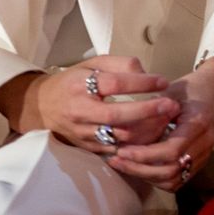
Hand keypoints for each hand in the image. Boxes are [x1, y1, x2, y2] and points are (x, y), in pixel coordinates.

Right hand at [0, 55, 179, 155]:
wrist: (41, 108)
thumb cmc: (72, 82)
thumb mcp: (91, 64)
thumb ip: (119, 64)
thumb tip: (145, 72)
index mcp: (80, 85)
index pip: (114, 84)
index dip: (141, 83)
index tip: (162, 81)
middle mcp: (81, 112)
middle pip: (118, 115)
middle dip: (148, 111)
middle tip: (172, 104)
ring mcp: (84, 133)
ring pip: (120, 136)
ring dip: (147, 130)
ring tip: (167, 119)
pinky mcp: (88, 148)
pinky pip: (117, 150)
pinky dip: (137, 145)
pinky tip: (153, 135)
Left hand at [106, 60, 213, 190]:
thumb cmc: (193, 86)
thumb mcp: (171, 91)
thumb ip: (152, 111)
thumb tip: (123, 130)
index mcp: (198, 124)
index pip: (171, 150)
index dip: (145, 155)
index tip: (122, 150)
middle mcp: (204, 144)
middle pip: (171, 170)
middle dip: (140, 169)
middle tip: (116, 160)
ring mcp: (204, 155)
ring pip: (174, 179)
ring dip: (147, 176)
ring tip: (124, 165)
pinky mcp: (200, 161)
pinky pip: (179, 179)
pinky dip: (158, 179)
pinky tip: (141, 168)